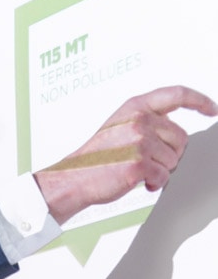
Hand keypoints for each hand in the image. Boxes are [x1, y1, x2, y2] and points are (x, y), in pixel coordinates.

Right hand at [34, 86, 217, 224]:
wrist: (75, 177)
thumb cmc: (97, 155)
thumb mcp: (119, 125)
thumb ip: (146, 119)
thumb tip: (175, 129)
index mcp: (134, 107)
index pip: (176, 95)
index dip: (199, 100)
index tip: (211, 109)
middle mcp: (138, 121)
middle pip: (181, 138)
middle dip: (169, 153)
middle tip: (146, 159)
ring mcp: (139, 142)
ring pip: (174, 159)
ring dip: (160, 169)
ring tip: (135, 169)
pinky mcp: (139, 164)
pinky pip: (164, 176)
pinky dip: (154, 183)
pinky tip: (137, 181)